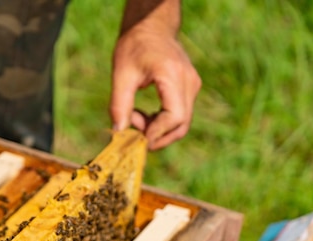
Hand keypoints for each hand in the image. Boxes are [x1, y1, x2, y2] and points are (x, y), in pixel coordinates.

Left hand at [110, 2, 200, 149]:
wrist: (151, 28)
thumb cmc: (134, 47)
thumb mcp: (121, 74)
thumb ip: (119, 104)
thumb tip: (119, 132)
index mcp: (172, 76)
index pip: (175, 117)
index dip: (157, 133)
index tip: (138, 139)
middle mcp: (189, 82)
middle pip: (182, 124)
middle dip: (157, 136)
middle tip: (133, 132)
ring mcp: (193, 85)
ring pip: (181, 123)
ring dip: (157, 129)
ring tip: (134, 117)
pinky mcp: (190, 89)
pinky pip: (179, 114)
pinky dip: (161, 122)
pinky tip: (142, 114)